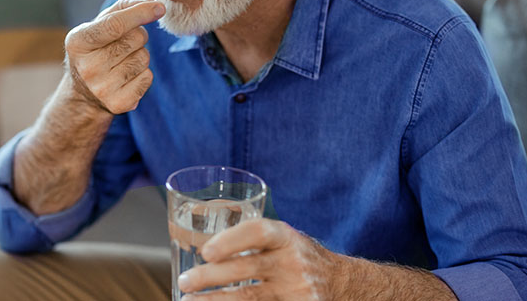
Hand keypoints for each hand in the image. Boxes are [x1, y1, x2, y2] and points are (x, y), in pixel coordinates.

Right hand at [64, 0, 164, 113]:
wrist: (84, 93)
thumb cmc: (97, 48)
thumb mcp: (99, 24)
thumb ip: (122, 7)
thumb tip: (151, 2)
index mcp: (78, 42)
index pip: (115, 25)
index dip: (140, 13)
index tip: (160, 7)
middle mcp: (87, 67)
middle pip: (136, 39)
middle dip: (139, 34)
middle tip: (125, 42)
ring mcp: (102, 88)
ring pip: (144, 58)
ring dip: (140, 55)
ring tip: (122, 60)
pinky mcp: (118, 104)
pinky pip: (148, 77)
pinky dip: (143, 73)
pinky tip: (127, 77)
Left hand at [177, 219, 341, 299]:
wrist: (341, 283)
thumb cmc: (298, 258)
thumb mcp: (283, 241)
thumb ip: (253, 243)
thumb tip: (201, 252)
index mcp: (285, 237)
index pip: (258, 232)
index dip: (232, 240)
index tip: (206, 251)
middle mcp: (292, 262)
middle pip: (247, 268)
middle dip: (211, 277)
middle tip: (185, 282)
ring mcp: (297, 290)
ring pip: (250, 298)